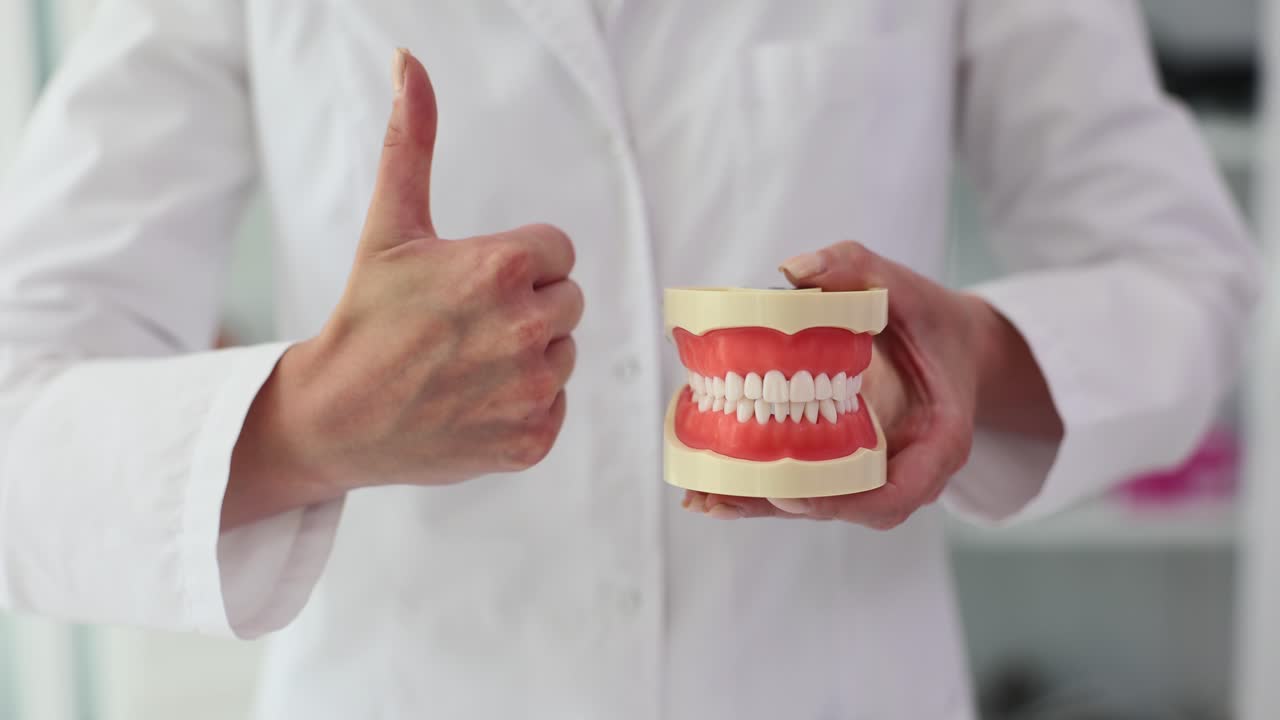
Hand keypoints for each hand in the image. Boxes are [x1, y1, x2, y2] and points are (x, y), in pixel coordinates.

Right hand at [226, 49, 582, 525]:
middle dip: (526, 306)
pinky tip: (475, 402)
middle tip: (466, 325)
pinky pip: (557, 405)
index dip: (516, 263)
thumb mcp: (391, 225)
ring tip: (468, 364)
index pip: (558, 251)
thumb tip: (410, 63)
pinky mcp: (531, 440)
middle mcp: (525, 330)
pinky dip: (524, 406)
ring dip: (528, 356)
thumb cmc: (365, 318)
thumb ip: (413, 143)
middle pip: (567, 300)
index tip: (472, 284)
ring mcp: (530, 390)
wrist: (335, 417)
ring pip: (564, 354)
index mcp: (502, 269)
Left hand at [683, 241, 1037, 529]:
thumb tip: (793, 270)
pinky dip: (757, 489)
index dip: (847, 501)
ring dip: (758, 503)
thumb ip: (856, 268)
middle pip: (844, 506)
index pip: (897, 493)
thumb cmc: (931, 320)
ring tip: (703, 496)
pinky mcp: (841, 466)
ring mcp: (872, 474)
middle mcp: (906, 471)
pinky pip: (801, 485)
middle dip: (782, 503)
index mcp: (940, 441)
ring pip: (815, 503)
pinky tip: (707, 489)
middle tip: (725, 493)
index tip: (799, 493)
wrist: (950, 346)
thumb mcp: (904, 288)